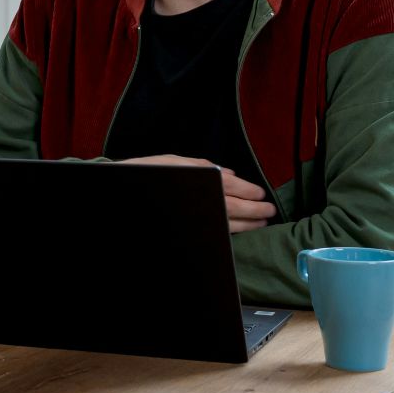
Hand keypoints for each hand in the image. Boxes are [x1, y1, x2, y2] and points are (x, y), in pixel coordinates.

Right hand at [118, 154, 276, 232]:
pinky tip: (238, 229)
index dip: (248, 191)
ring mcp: (193, 215)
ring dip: (247, 224)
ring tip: (260, 223)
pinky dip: (230, 230)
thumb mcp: (174, 162)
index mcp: (196, 180)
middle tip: (269, 212)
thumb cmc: (147, 173)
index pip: (230, 187)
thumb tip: (230, 172)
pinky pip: (215, 229)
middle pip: (233, 207)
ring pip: (227, 222)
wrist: (124, 188)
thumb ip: (203, 166)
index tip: (260, 194)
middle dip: (254, 210)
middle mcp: (197, 199)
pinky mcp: (190, 226)